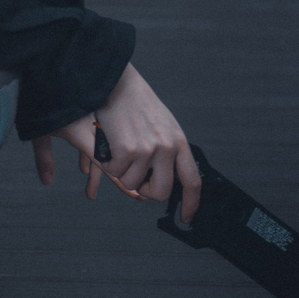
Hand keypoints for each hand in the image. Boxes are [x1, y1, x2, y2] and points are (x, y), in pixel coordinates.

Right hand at [32, 63, 199, 222]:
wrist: (115, 80)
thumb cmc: (135, 102)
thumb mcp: (161, 124)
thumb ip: (168, 149)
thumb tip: (166, 178)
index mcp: (179, 141)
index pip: (192, 181)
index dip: (191, 204)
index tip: (186, 217)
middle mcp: (167, 147)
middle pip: (161, 191)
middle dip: (145, 192)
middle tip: (135, 179)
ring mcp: (148, 150)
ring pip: (132, 184)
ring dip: (121, 172)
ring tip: (117, 148)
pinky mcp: (127, 150)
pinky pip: (114, 172)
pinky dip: (106, 162)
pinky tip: (107, 143)